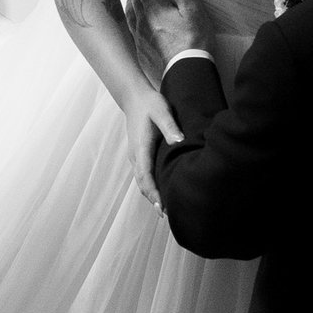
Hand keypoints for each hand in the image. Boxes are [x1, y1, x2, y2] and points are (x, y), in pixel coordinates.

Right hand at [122, 75, 182, 200]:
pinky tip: (161, 193)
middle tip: (167, 215)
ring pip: (142, 181)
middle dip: (153, 200)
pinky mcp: (139, 155)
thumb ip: (169, 126)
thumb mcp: (161, 110)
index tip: (162, 207)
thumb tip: (178, 141)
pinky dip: (150, 187)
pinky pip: (143, 175)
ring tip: (166, 210)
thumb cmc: (150, 103)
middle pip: (142, 183)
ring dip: (151, 195)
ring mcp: (135, 156)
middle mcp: (135, 155)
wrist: (134, 97)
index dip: (153, 193)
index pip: (146, 175)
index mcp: (141, 147)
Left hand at [127, 0, 212, 78]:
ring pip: (131, 13)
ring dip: (135, 3)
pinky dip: (136, 21)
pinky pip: (133, 30)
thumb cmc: (194, 41)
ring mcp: (139, 37)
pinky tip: (143, 24)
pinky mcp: (141, 51)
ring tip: (144, 1)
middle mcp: (141, 20)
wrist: (186, 76)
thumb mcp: (192, 10)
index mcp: (153, 7)